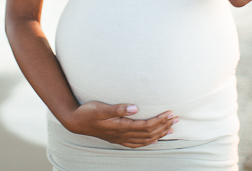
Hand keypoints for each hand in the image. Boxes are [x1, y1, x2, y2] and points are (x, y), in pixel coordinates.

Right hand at [63, 101, 177, 147]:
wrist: (75, 122)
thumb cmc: (88, 112)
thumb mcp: (101, 108)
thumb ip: (118, 109)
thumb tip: (135, 107)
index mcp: (120, 127)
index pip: (146, 126)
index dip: (160, 120)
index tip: (170, 113)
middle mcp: (122, 135)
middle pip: (148, 134)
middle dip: (163, 126)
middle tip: (176, 118)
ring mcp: (120, 138)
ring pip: (145, 140)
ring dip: (159, 134)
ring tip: (171, 128)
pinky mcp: (118, 138)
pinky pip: (137, 143)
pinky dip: (148, 141)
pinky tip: (155, 139)